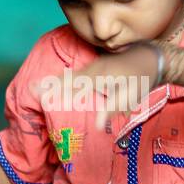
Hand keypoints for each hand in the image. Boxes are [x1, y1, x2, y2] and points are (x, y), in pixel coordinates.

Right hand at [30, 42, 158, 127]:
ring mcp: (95, 66)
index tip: (38, 95)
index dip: (55, 92)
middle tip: (30, 88)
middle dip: (49, 85)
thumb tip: (97, 126)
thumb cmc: (142, 79)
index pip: (72, 87)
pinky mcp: (97, 67)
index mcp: (99, 77)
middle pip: (67, 79)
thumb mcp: (130, 96)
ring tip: (36, 86)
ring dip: (54, 81)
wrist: (153, 57)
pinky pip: (76, 73)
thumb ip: (113, 109)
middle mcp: (93, 70)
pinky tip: (58, 81)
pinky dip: (64, 78)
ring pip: (71, 75)